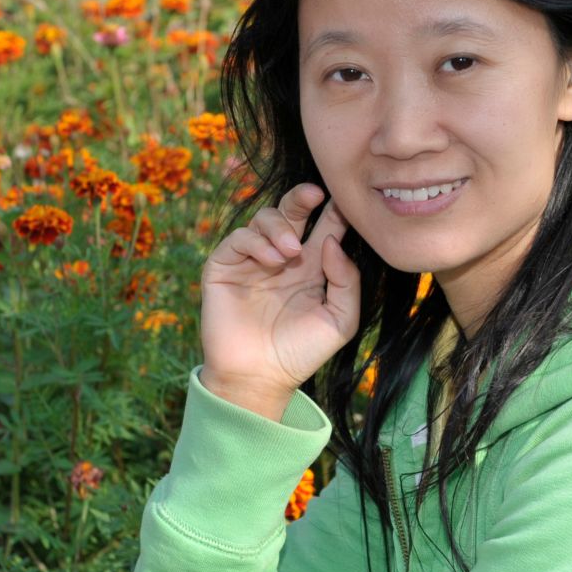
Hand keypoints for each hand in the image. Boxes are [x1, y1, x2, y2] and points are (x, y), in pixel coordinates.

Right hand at [200, 182, 359, 397]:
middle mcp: (283, 258)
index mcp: (313, 267)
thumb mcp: (340, 320)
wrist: (260, 377)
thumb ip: (347, 281)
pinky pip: (239, 238)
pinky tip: (273, 262)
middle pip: (293, 211)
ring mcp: (252, 261)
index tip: (344, 199)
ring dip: (280, 227)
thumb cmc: (302, 352)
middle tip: (314, 194)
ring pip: (265, 218)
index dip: (334, 210)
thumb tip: (332, 243)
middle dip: (302, 197)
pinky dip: (257, 242)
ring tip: (291, 252)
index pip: (325, 226)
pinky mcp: (225, 267)